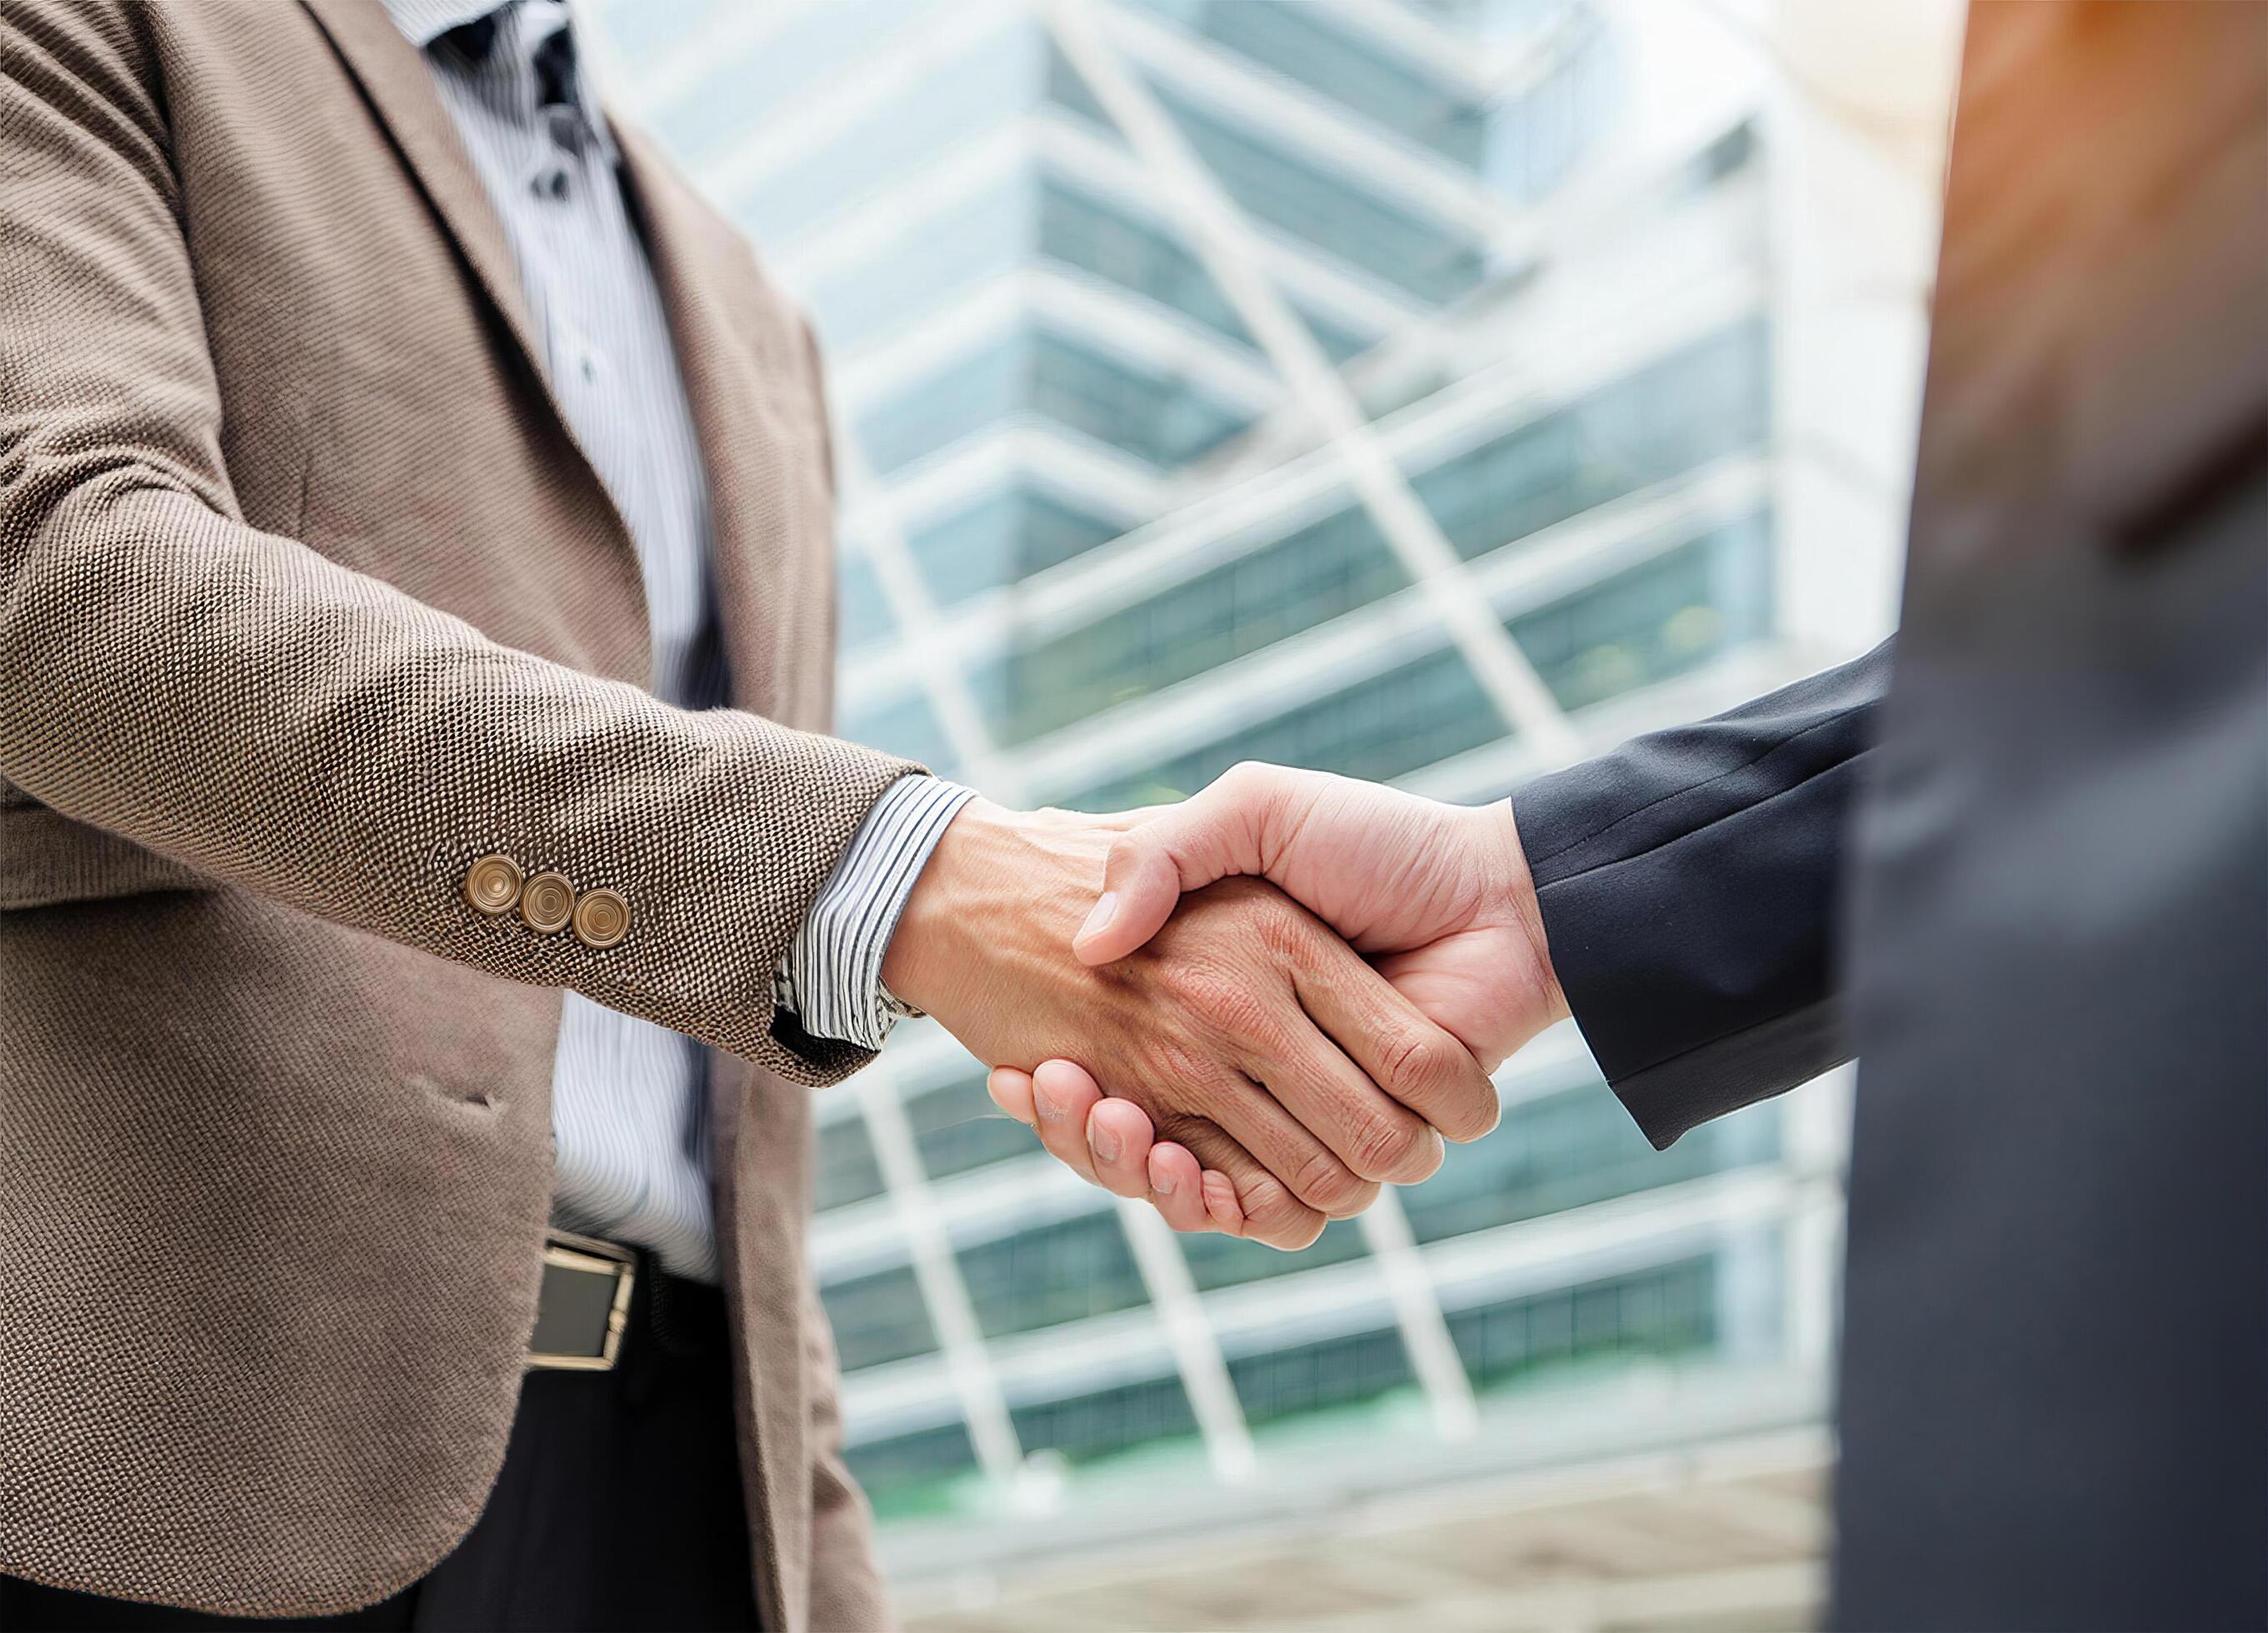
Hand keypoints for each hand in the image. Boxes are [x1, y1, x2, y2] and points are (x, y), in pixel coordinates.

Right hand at [883, 798, 1500, 1247]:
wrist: (1499, 896)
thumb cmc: (1376, 841)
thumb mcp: (1255, 811)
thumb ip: (1165, 853)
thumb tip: (1088, 942)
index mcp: (1218, 995)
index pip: (1108, 1067)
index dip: (1060, 1091)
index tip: (1019, 1073)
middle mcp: (1246, 1062)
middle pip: (1130, 1138)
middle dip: (1080, 1131)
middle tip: (1044, 1088)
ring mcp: (1293, 1110)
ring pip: (1181, 1180)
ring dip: (1125, 1167)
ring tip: (1105, 1119)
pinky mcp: (1346, 1149)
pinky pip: (1258, 1208)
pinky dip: (1206, 1204)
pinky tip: (1164, 1161)